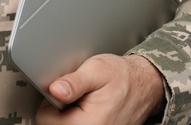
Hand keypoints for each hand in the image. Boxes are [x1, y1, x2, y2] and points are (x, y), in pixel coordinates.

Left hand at [34, 53, 165, 124]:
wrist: (146, 85)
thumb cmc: (123, 77)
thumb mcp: (97, 70)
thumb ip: (74, 81)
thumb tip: (55, 90)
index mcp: (87, 124)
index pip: (44, 120)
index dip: (51, 102)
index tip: (65, 93)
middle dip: (60, 111)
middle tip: (78, 96)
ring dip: (70, 116)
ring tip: (85, 103)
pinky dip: (80, 120)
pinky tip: (89, 111)